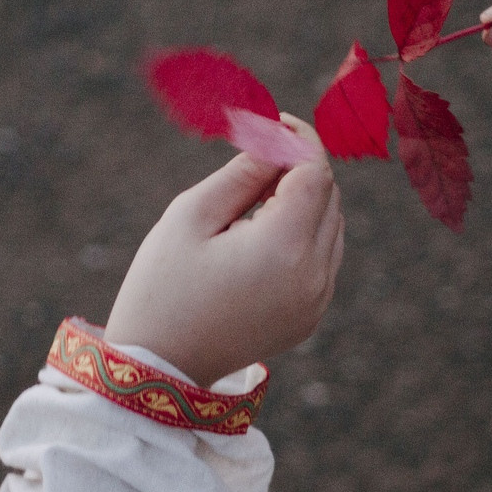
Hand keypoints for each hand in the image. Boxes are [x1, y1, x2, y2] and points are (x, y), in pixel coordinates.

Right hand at [105, 117, 344, 384]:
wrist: (158, 367)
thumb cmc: (163, 285)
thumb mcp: (192, 215)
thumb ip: (244, 170)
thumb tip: (276, 133)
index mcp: (283, 248)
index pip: (315, 172)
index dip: (297, 139)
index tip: (270, 124)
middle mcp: (313, 276)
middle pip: (329, 196)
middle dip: (299, 169)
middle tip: (255, 159)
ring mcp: (316, 301)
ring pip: (333, 225)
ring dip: (304, 202)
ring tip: (253, 202)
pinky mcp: (310, 317)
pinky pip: (324, 259)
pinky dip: (305, 236)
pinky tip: (261, 237)